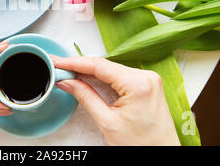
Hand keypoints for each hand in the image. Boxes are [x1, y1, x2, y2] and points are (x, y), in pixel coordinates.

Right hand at [52, 56, 179, 145]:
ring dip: (89, 71)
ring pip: (110, 69)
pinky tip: (87, 78)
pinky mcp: (146, 85)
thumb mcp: (108, 122)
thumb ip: (86, 97)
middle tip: (59, 67)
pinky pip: (119, 76)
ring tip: (68, 72)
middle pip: (104, 65)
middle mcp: (146, 76)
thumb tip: (68, 82)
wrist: (162, 156)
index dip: (74, 62)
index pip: (98, 65)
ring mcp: (147, 79)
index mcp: (138, 84)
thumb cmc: (142, 146)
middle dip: (79, 66)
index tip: (58, 62)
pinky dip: (101, 78)